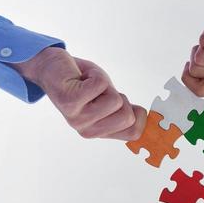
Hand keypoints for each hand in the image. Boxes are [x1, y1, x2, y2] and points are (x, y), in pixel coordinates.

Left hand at [12, 47, 146, 139]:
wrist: (51, 68)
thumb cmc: (82, 82)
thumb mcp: (108, 99)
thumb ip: (124, 111)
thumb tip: (152, 119)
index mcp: (99, 132)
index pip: (134, 134)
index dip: (139, 114)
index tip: (124, 101)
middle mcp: (88, 130)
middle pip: (127, 116)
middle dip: (118, 96)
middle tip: (99, 92)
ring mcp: (78, 118)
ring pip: (115, 100)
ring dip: (105, 84)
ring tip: (89, 84)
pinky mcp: (71, 101)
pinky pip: (101, 84)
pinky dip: (95, 74)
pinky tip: (81, 78)